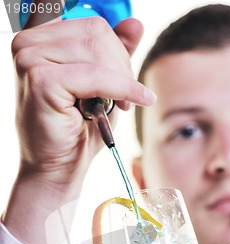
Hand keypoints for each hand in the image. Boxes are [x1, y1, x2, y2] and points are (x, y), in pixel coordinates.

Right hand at [3, 10, 154, 243]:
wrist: (57, 167)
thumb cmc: (76, 129)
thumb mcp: (102, 85)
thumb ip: (114, 53)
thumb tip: (136, 24)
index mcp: (39, 38)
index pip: (93, 25)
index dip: (117, 52)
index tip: (124, 81)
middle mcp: (27, 43)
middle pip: (96, 33)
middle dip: (122, 67)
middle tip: (127, 99)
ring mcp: (29, 59)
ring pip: (97, 52)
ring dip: (120, 81)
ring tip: (120, 106)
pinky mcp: (39, 79)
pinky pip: (95, 75)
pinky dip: (122, 89)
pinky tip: (134, 102)